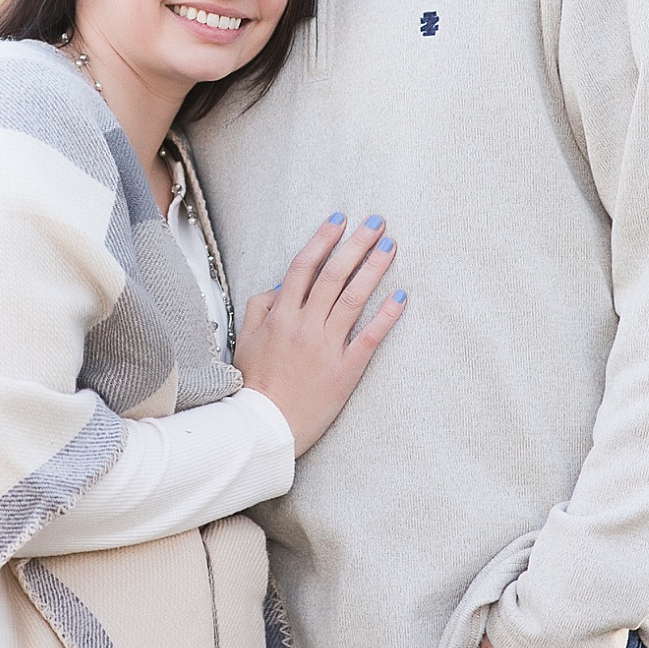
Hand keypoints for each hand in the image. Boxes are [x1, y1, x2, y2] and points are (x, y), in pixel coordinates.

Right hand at [233, 213, 406, 455]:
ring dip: (374, 268)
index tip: (340, 220)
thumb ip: (262, 306)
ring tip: (391, 246)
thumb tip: (282, 284)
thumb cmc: (255, 384)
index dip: (322, 240)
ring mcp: (326, 347)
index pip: (304, 267)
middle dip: (356, 244)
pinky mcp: (345, 370)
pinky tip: (401, 296)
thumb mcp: (247, 339)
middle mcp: (304, 325)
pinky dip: (386, 315)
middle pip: (333, 275)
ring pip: (354, 298)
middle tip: (377, 222)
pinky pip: (369, 337)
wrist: (264, 427)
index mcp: (280, 315)